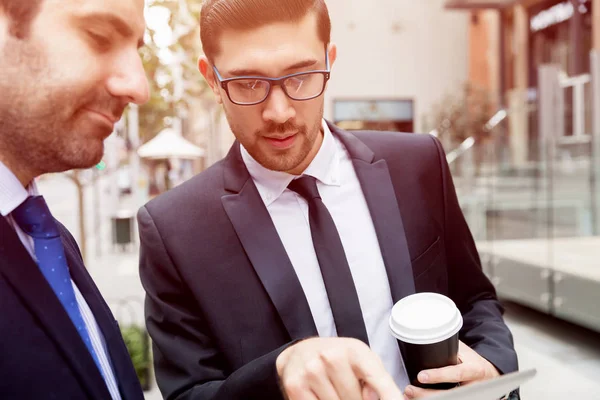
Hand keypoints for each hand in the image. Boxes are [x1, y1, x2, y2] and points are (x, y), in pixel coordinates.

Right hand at [276, 337, 402, 399]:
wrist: (300, 352)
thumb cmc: (337, 358)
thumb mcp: (360, 360)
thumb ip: (374, 378)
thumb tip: (374, 399)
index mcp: (354, 350)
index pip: (378, 379)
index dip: (390, 396)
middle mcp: (332, 357)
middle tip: (347, 389)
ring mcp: (312, 372)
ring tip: (334, 390)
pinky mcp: (295, 386)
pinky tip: (321, 395)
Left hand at [404, 341, 499, 398]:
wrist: (489, 375)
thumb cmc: (473, 362)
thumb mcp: (466, 352)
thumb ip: (449, 346)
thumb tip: (427, 334)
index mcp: (474, 370)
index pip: (456, 373)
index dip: (438, 375)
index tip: (421, 376)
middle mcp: (473, 387)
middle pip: (449, 394)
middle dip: (427, 394)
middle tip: (409, 389)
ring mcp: (468, 395)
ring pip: (446, 399)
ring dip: (425, 398)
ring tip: (409, 395)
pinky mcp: (463, 399)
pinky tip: (416, 399)